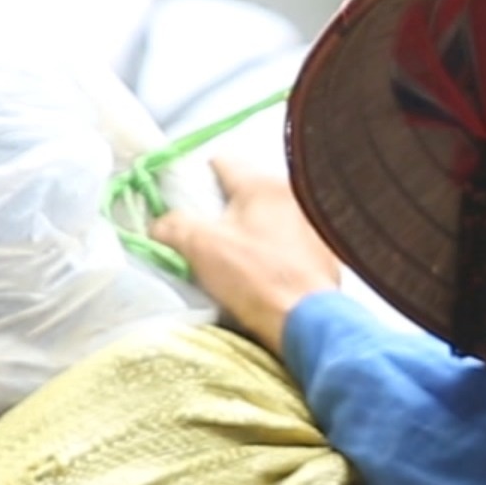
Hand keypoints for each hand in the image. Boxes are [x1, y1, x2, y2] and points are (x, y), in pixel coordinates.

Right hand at [151, 157, 342, 356]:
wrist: (307, 321)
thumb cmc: (255, 277)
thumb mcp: (201, 247)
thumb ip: (173, 226)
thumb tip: (160, 225)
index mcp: (263, 184)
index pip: (221, 162)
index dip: (195, 178)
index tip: (182, 201)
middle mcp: (295, 194)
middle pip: (247, 192)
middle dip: (223, 209)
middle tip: (205, 234)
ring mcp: (314, 223)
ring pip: (269, 217)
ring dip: (250, 231)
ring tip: (232, 257)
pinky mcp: (325, 252)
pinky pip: (290, 241)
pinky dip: (274, 250)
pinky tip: (262, 271)